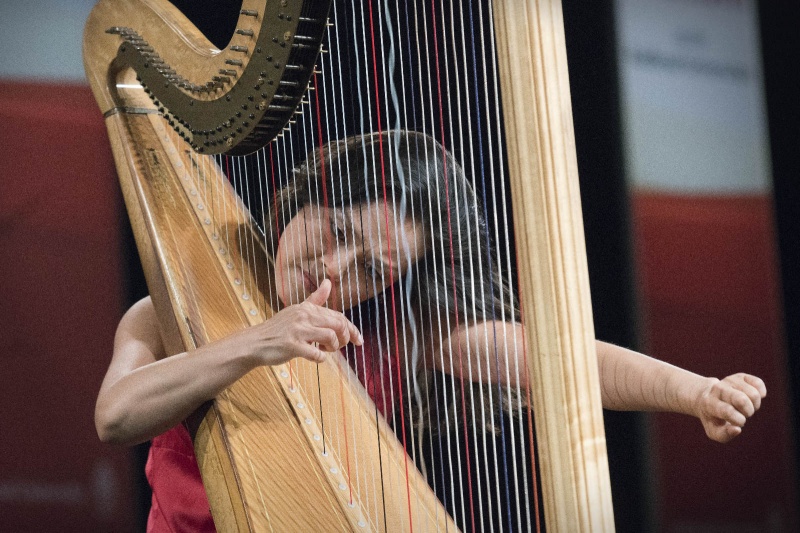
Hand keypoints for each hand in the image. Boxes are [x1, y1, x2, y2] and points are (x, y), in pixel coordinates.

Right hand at [212, 279, 362, 365]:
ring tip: (326, 350)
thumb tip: (328, 282)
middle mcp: (303, 316)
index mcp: (307, 308)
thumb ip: (315, 299)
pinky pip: (316, 354)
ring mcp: (297, 330)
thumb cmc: (278, 329)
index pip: (338, 316)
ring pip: (330, 337)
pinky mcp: (291, 346)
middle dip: (345, 338)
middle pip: (338, 325)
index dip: (352, 329)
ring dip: (333, 348)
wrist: (254, 343)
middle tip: (338, 346)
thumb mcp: (297, 310)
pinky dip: (321, 358)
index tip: (358, 340)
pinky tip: (317, 358)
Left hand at [694, 373, 765, 442]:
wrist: (706, 398)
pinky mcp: (740, 376)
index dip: (738, 420)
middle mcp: (718, 389)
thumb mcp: (714, 431)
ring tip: (746, 407)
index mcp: (709, 403)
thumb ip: (725, 435)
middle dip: (748, 412)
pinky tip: (751, 398)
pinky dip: (761, 393)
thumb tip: (737, 429)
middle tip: (744, 414)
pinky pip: (758, 383)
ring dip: (755, 405)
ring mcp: (729, 381)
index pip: (727, 410)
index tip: (739, 423)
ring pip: (753, 393)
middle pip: (742, 399)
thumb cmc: (713, 418)